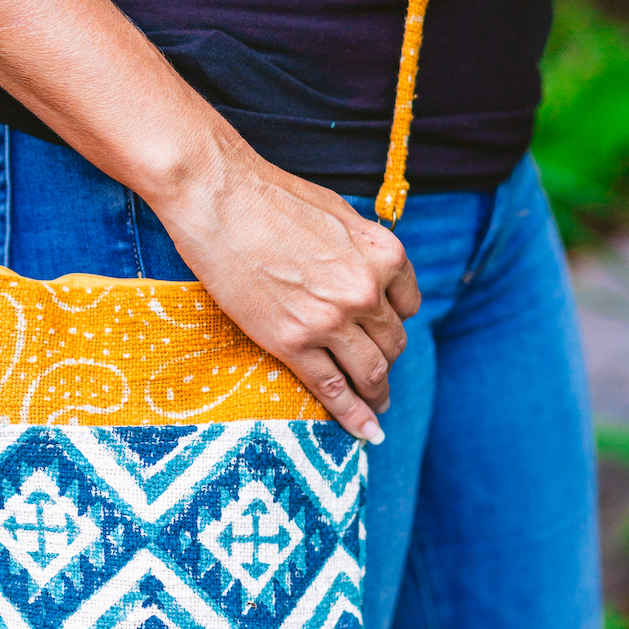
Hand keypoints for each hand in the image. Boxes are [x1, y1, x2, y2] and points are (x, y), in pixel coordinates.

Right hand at [153, 142, 419, 441]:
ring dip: (376, 395)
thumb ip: (360, 248)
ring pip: (371, 372)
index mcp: (383, 255)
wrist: (220, 197)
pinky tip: (364, 432)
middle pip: (393, 344)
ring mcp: (331, 321)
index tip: (381, 334)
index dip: (394, 323)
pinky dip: (353, 416)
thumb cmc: (271, 196)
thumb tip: (364, 269)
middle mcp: (366, 292)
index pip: (408, 306)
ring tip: (376, 411)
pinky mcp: (293, 342)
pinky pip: (333, 390)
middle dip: (386, 361)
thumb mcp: (338, 213)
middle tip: (377, 378)